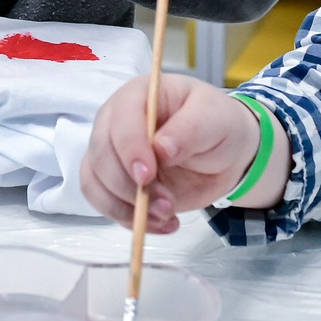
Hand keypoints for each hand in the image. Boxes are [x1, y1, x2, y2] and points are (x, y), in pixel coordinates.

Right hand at [79, 72, 263, 232]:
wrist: (224, 153)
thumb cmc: (216, 123)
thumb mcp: (214, 118)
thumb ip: (189, 129)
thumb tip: (161, 149)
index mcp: (138, 96)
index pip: (120, 120)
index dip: (129, 149)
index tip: (147, 176)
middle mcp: (116, 123)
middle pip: (101, 155)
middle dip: (129, 186)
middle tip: (166, 204)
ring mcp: (113, 154)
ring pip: (96, 182)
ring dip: (126, 207)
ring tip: (167, 216)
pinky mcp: (116, 183)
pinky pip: (105, 204)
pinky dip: (128, 220)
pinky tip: (162, 224)